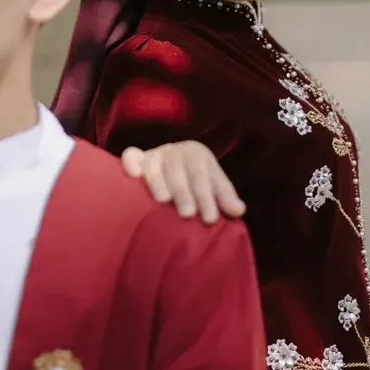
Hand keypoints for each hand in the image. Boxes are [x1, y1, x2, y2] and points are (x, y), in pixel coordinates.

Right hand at [121, 141, 244, 223]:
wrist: (178, 171)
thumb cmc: (197, 184)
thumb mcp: (214, 188)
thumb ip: (225, 199)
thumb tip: (238, 210)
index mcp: (196, 153)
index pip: (201, 174)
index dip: (206, 196)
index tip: (210, 219)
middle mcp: (175, 150)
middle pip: (178, 169)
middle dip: (184, 192)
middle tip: (188, 214)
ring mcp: (155, 153)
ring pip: (155, 165)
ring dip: (159, 183)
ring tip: (163, 202)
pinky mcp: (137, 158)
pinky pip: (131, 156)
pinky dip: (131, 164)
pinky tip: (134, 177)